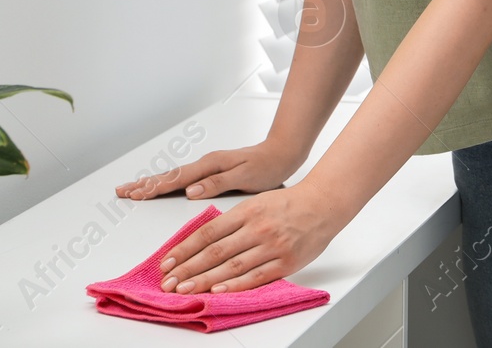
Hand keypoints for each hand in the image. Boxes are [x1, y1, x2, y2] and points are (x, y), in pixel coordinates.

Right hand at [114, 140, 301, 200]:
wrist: (282, 153)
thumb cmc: (267, 166)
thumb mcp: (245, 177)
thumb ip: (218, 183)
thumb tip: (191, 190)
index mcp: (210, 166)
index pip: (176, 180)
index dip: (153, 188)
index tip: (133, 194)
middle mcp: (205, 165)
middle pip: (168, 176)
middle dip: (144, 184)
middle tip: (121, 191)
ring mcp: (208, 167)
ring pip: (173, 176)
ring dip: (152, 183)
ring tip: (133, 189)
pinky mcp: (212, 172)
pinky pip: (183, 179)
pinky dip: (168, 183)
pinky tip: (162, 187)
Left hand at [158, 181, 342, 293]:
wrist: (323, 204)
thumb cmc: (289, 204)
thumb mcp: (257, 202)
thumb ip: (233, 220)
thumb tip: (204, 240)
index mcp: (247, 211)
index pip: (208, 232)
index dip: (185, 249)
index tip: (168, 262)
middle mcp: (257, 228)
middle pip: (215, 252)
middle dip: (188, 269)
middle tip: (168, 282)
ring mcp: (272, 246)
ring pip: (232, 266)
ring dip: (205, 280)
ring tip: (185, 290)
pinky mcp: (286, 262)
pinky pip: (256, 276)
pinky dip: (235, 285)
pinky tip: (218, 290)